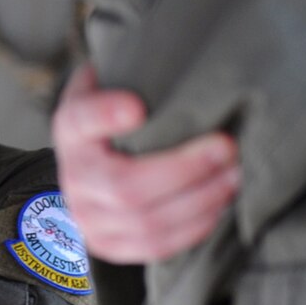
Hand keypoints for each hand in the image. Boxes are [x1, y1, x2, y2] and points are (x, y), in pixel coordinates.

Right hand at [50, 65, 239, 263]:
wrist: (85, 171)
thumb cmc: (113, 121)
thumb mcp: (108, 86)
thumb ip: (130, 74)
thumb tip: (179, 57)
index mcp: (71, 129)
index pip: (80, 121)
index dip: (105, 116)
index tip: (137, 106)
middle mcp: (73, 179)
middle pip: (126, 186)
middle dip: (186, 168)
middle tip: (227, 147)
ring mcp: (89, 219)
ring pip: (148, 223)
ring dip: (201, 200)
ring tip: (234, 176)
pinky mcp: (111, 247)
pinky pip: (158, 246)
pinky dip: (196, 225)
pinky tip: (221, 201)